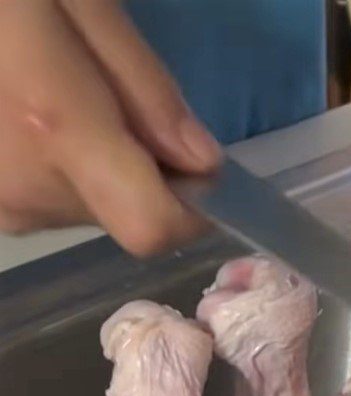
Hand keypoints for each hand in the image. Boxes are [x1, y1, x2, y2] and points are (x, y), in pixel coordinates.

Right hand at [0, 0, 220, 255]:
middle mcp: (20, 187)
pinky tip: (19, 105)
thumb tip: (204, 165)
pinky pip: (41, 196)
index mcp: (54, 129)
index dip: (189, 210)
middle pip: (123, 212)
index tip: (197, 171)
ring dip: (92, 162)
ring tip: (48, 86)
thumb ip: (147, 88)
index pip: (152, 227)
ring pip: (83, 205)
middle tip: (102, 90)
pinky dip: (51, 163)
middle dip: (137, 166)